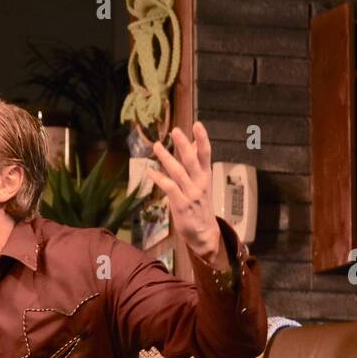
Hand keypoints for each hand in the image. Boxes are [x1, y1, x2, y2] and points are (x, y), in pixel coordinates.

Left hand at [149, 121, 221, 261]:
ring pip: (178, 172)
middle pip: (193, 160)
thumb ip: (196, 165)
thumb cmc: (201, 206)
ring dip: (166, 158)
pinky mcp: (181, 205)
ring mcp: (191, 194)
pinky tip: (150, 171)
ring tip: (157, 145)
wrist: (205, 233)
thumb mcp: (202, 183)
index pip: (206, 154)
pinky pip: (169, 188)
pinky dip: (159, 178)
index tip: (197, 124)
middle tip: (175, 130)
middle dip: (184, 145)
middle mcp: (200, 183)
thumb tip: (193, 144)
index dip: (202, 139)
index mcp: (206, 176)